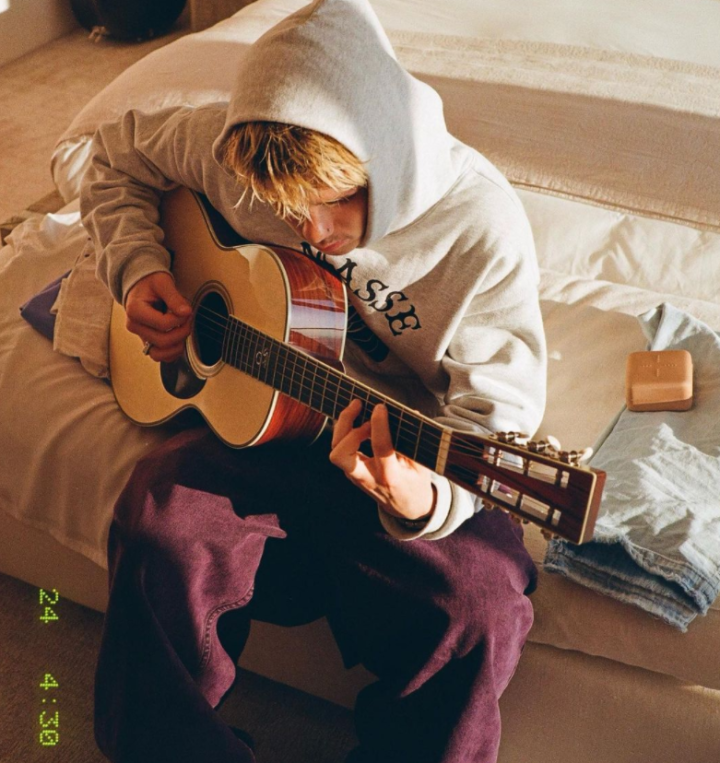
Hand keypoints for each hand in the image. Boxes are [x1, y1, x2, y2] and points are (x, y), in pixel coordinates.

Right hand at [125, 272, 192, 361]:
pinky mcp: (147, 342)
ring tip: (183, 330)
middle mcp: (134, 326)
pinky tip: (179, 338)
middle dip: (182, 331)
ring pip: (160, 355)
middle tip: (188, 319)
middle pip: (163, 341)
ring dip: (177, 345)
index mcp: (135, 310)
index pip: (163, 324)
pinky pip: (160, 356)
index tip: (186, 310)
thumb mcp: (163, 282)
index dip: (180, 319)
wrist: (141, 286)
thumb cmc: (150, 283)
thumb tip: (186, 312)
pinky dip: (173, 352)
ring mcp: (140, 336)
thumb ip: (174, 297)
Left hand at [329, 399, 434, 520]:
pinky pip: (340, 449)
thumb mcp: (422, 465)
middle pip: (340, 453)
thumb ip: (415, 442)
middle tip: (360, 406)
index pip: (380, 448)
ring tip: (358, 408)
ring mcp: (355, 477)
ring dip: (343, 426)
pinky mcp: (351, 472)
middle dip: (346, 426)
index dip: (379, 425)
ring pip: (335, 450)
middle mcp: (368, 478)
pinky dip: (346, 431)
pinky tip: (358, 419)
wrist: (406, 509)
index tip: (381, 407)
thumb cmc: (416, 484)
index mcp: (391, 477)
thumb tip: (413, 414)